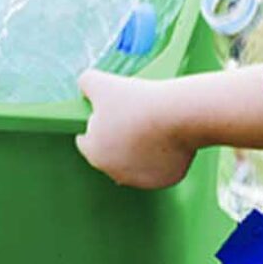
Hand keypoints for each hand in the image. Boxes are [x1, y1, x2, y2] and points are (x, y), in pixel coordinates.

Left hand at [75, 70, 195, 187]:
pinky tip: (169, 137)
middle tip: (135, 116)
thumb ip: (86, 83)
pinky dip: (165, 155)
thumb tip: (85, 87)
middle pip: (112, 153)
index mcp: (95, 154)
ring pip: (137, 162)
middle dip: (120, 138)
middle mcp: (115, 173)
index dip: (98, 123)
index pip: (87, 141)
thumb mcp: (101, 83)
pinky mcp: (166, 180)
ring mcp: (142, 179)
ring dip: (142, 149)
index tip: (112, 112)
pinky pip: (162, 166)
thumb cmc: (138, 102)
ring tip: (154, 124)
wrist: (177, 116)